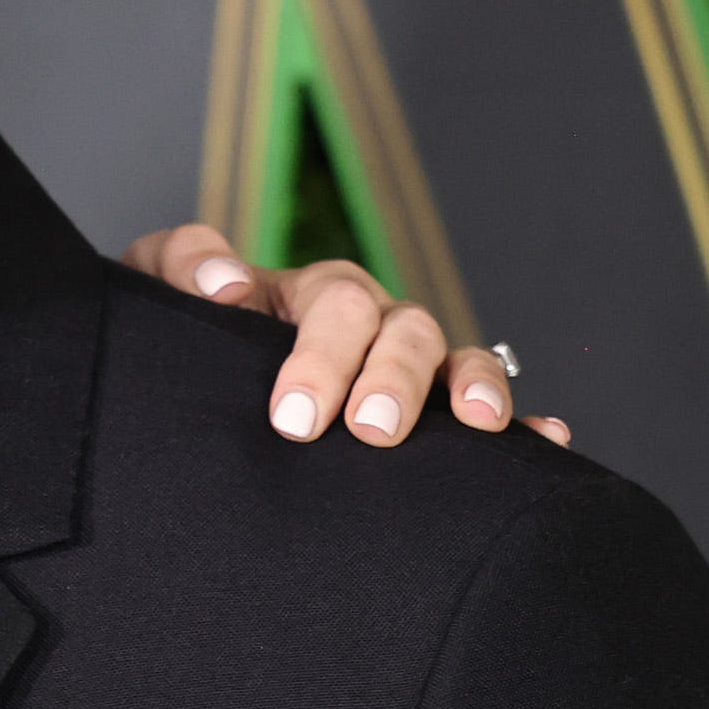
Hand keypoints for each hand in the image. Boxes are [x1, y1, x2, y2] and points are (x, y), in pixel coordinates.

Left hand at [121, 223, 567, 450]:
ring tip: (478, 422)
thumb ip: (183, 264)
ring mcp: (405, 368)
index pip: (335, 306)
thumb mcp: (160, 288)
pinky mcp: (429, 416)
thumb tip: (228, 284)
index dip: (322, 355)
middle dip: (394, 379)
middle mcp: (370, 325)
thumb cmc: (179, 331)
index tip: (294, 418)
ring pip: (456, 361)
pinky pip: (485, 413)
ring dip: (473, 387)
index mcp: (310, 296)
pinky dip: (522, 427)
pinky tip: (548, 445)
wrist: (182, 378)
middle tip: (372, 430)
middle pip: (405, 331)